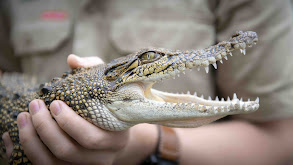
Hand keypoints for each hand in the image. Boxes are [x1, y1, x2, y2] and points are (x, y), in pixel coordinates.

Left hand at [3, 55, 156, 163]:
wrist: (116, 135)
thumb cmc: (111, 107)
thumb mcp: (108, 87)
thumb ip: (93, 70)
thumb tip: (71, 60)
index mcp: (116, 138)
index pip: (91, 138)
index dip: (69, 123)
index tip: (54, 103)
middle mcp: (102, 158)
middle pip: (68, 151)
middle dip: (45, 128)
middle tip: (34, 106)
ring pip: (53, 163)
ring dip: (32, 141)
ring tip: (23, 117)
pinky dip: (27, 151)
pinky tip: (16, 134)